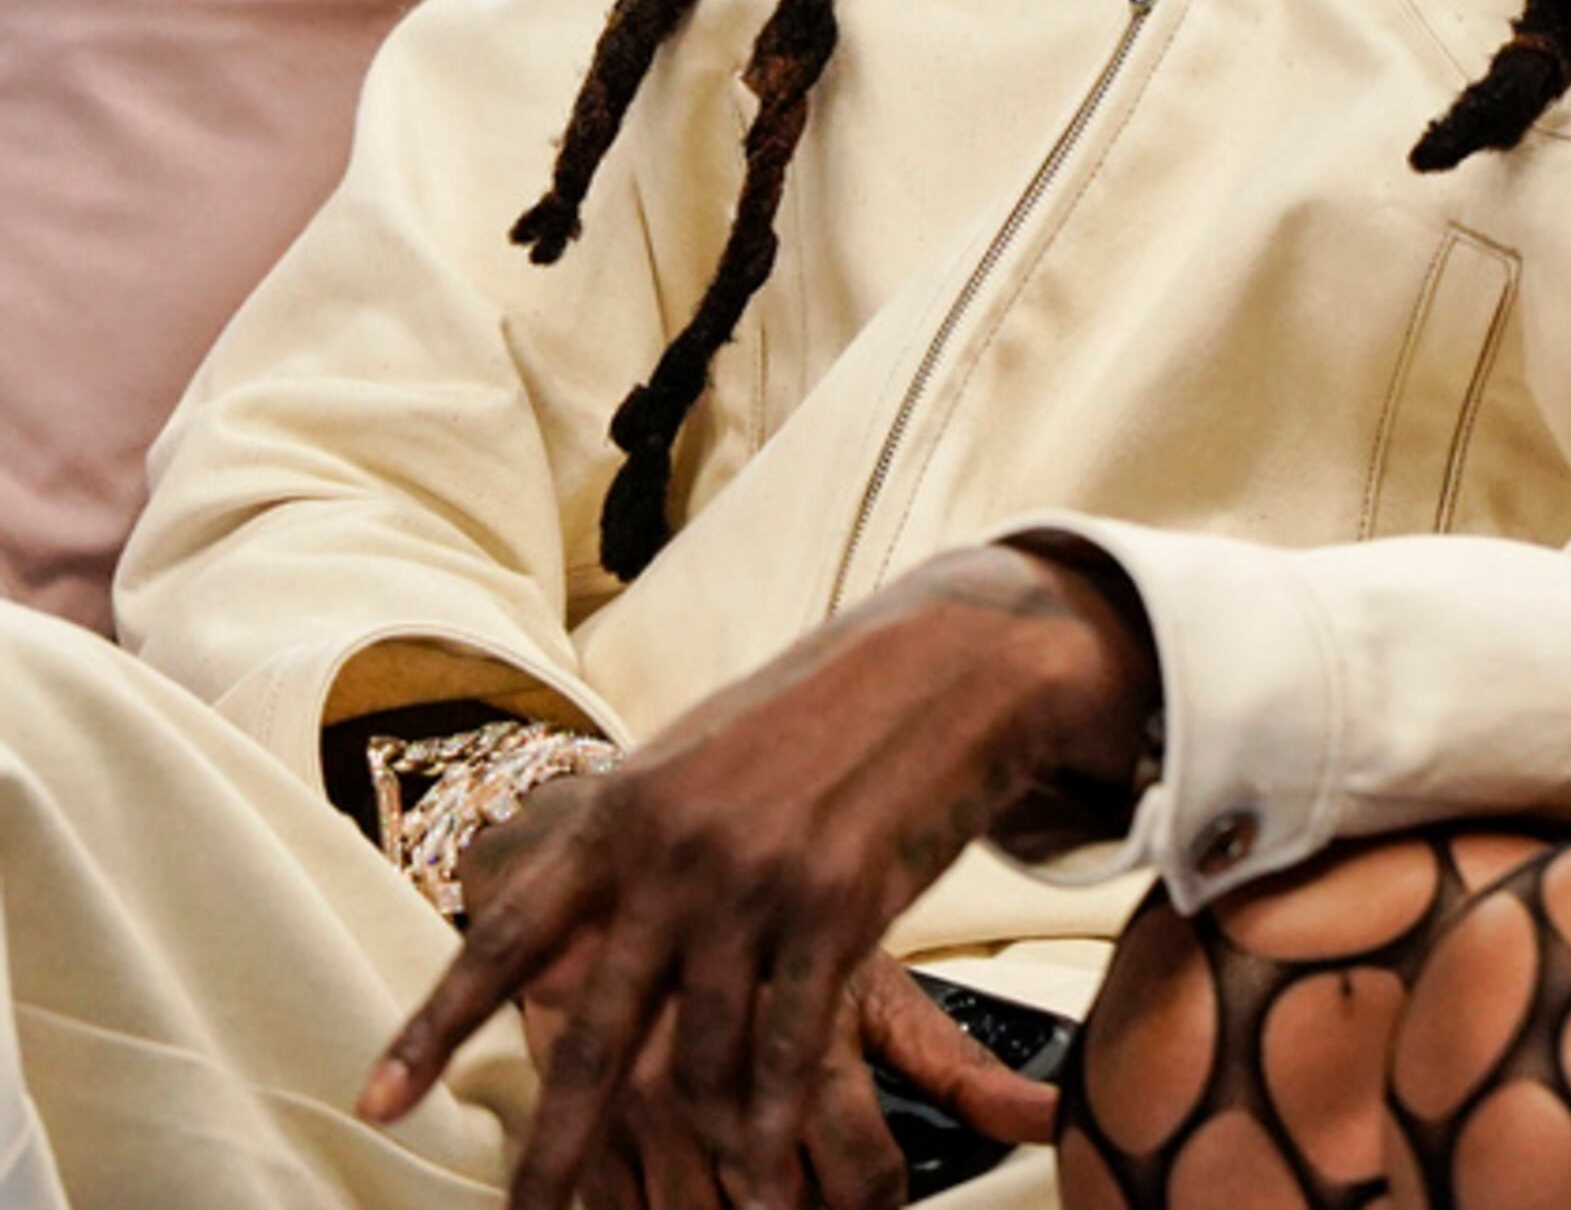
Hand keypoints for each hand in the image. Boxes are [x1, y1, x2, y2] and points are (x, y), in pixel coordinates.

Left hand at [360, 543, 1153, 1207]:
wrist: (950, 660)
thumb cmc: (823, 712)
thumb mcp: (701, 760)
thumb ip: (638, 840)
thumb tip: (575, 917)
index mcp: (623, 812)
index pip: (507, 938)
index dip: (434, 1028)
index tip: (374, 1101)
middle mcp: (672, 854)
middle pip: (594, 1033)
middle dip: (555, 1144)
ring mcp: (754, 883)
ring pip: (700, 1054)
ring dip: (700, 1145)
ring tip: (703, 1207)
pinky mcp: (837, 906)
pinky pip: (789, 1044)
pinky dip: (772, 1119)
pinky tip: (762, 1173)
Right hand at [518, 944, 1042, 1209]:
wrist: (624, 860)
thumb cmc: (772, 929)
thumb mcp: (873, 987)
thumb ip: (958, 1069)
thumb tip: (1050, 1120)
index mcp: (807, 1025)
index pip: (861, 1176)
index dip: (880, 1205)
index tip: (880, 1199)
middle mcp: (721, 1062)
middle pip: (772, 1208)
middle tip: (817, 1198)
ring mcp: (635, 1095)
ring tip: (760, 1195)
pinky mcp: (579, 1110)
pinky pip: (613, 1204)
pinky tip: (692, 1195)